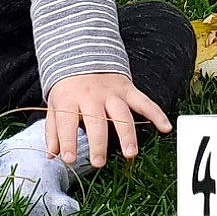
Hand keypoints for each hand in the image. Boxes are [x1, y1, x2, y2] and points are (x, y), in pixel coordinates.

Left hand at [46, 72, 170, 168]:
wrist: (83, 53)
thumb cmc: (68, 87)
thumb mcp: (54, 104)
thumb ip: (53, 130)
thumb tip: (51, 155)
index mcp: (69, 99)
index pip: (66, 122)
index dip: (67, 141)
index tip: (69, 158)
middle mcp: (91, 96)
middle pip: (96, 121)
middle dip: (98, 142)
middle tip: (99, 162)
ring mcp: (111, 92)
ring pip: (121, 114)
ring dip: (127, 134)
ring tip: (130, 154)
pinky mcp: (127, 89)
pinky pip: (144, 101)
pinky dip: (156, 114)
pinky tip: (165, 128)